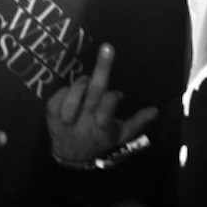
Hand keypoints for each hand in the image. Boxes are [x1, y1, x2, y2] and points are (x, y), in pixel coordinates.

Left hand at [46, 43, 157, 163]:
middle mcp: (83, 123)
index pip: (108, 108)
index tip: (119, 95)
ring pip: (73, 95)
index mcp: (102, 128)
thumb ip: (137, 122)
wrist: (71, 159)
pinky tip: (70, 92)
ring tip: (87, 82)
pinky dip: (64, 91)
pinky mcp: (51, 116)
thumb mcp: (120, 136)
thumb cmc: (99, 140)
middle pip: (93, 94)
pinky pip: (56, 97)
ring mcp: (65, 121)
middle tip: (108, 47)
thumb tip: (155, 110)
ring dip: (81, 84)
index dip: (113, 98)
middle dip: (102, 69)